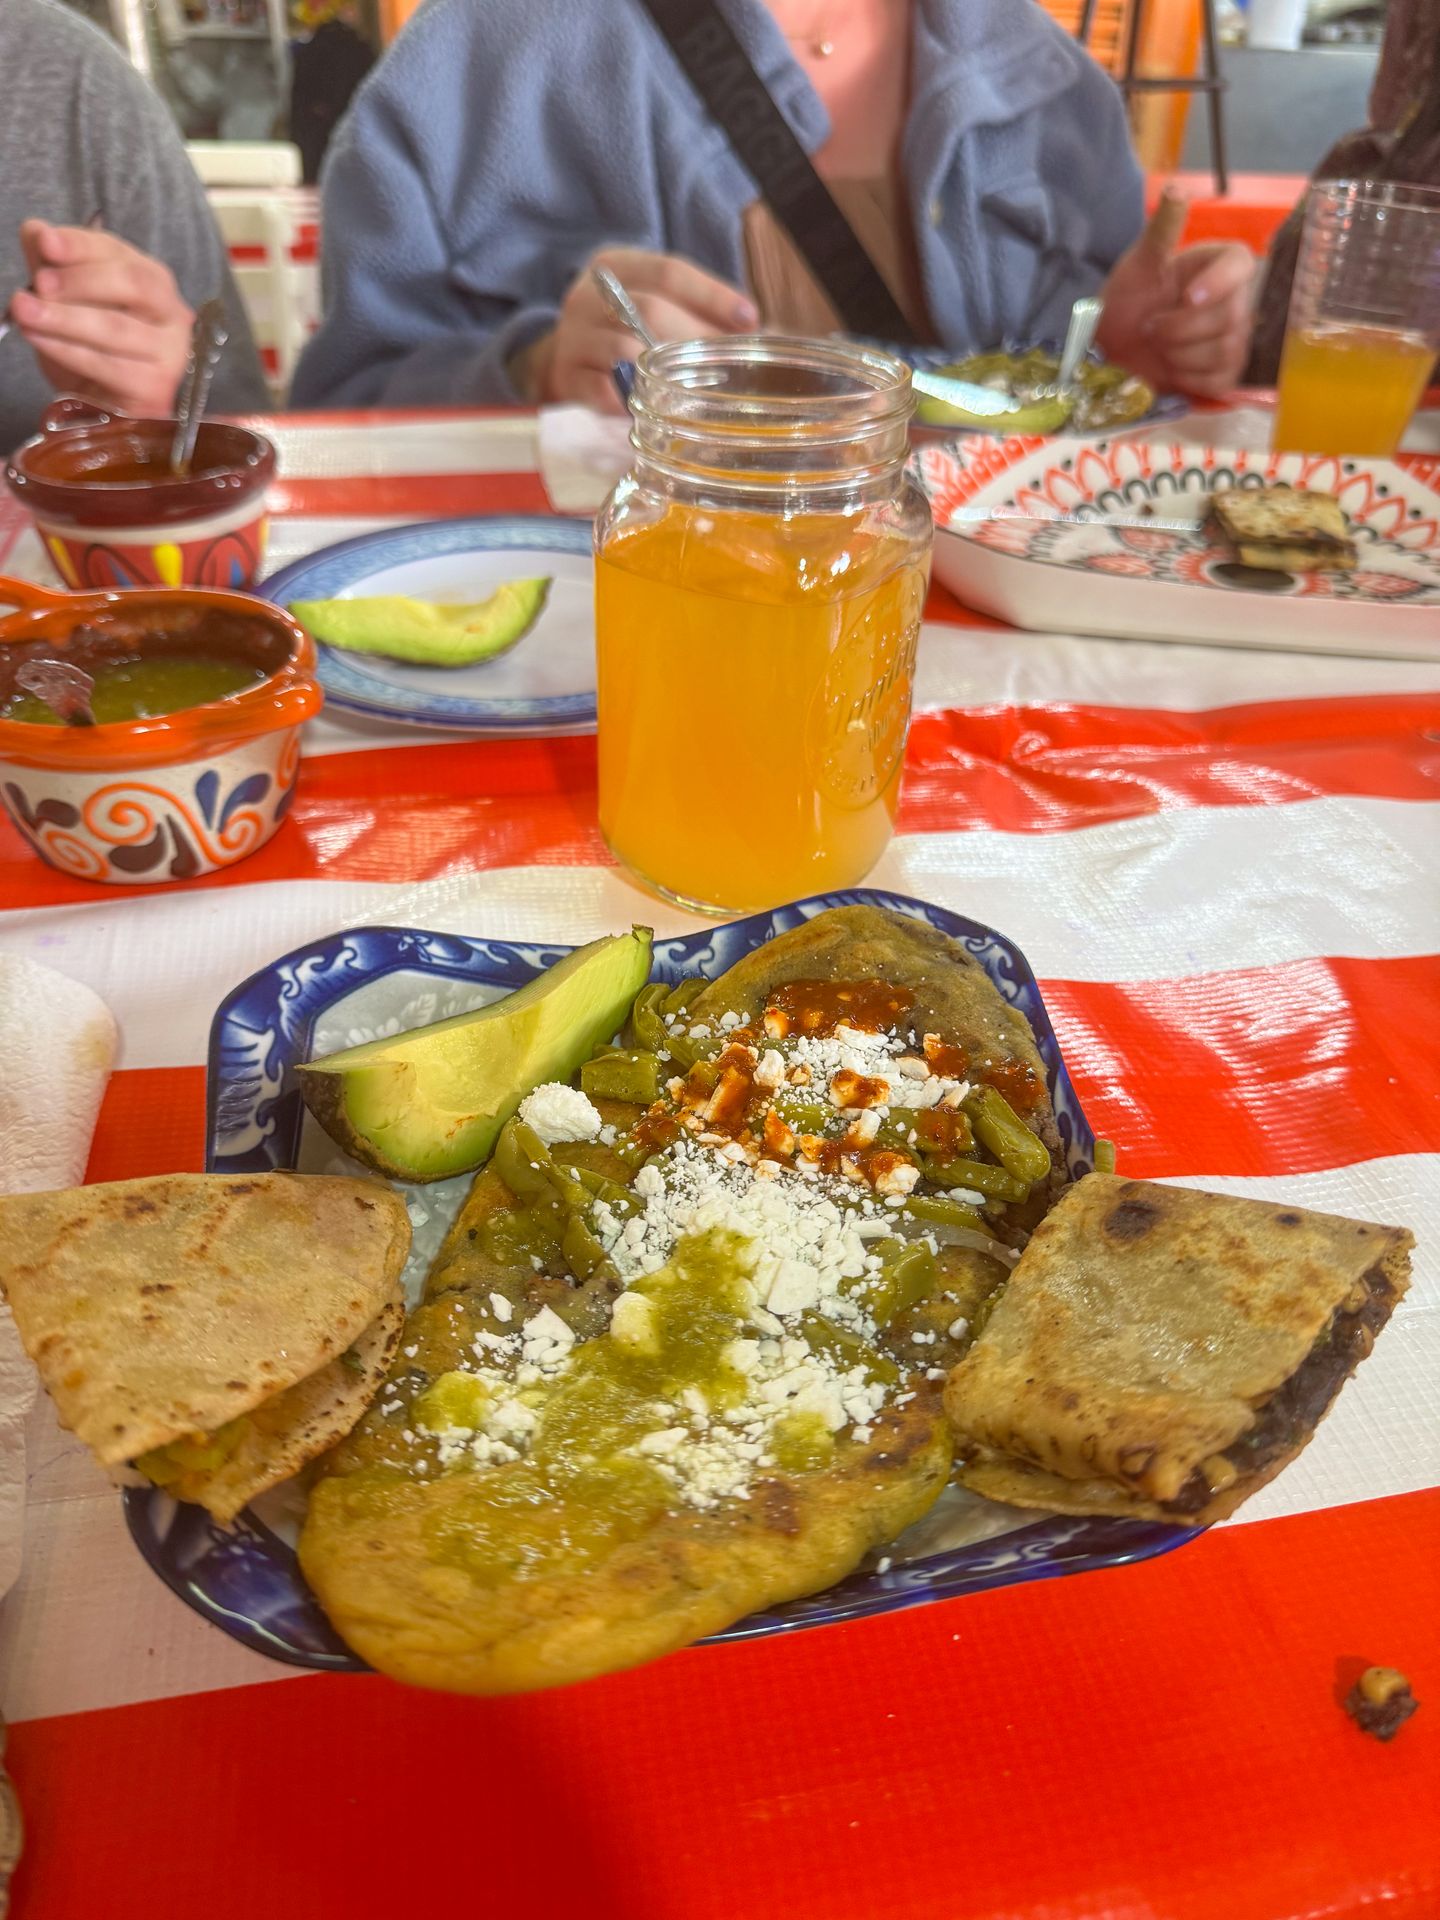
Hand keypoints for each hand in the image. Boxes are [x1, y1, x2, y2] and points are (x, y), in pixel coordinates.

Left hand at [9, 221, 195, 415]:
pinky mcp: (155, 390)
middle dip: (81, 279)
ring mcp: (169, 355)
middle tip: (40, 283)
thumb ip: (53, 266)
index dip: (81, 245)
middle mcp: (171, 315)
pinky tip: (38, 338)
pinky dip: (66, 349)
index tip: (45, 241)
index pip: (120, 254)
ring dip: (64, 317)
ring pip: (116, 328)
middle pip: (133, 285)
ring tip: (25, 309)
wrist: (104, 406)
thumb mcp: (68, 302)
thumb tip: (36, 231)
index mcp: (153, 282)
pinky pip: (107, 366)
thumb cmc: (92, 350)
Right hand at [520, 247, 757, 412]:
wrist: (567, 354)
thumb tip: (753, 327)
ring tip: (696, 388)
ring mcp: (573, 338)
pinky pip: (603, 393)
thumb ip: (696, 307)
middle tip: (726, 362)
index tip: (750, 319)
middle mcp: (588, 296)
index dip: (712, 295)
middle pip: (649, 310)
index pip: (669, 272)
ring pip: (626, 352)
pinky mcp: (567, 378)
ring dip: (666, 373)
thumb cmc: (626, 326)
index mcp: (615, 264)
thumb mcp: (654, 299)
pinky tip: (656, 408)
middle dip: (695, 337)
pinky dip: (634, 402)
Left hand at [1097, 225, 1254, 399]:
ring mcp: (1235, 339)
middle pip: (1229, 317)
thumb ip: (1162, 229)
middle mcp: (1236, 300)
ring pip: (1225, 351)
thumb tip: (1178, 188)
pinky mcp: (1227, 375)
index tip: (1187, 296)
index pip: (1241, 264)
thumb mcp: (1138, 264)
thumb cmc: (1128, 302)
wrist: (1111, 351)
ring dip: (1179, 354)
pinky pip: (1219, 380)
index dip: (1219, 283)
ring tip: (1159, 346)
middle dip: (1179, 329)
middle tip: (1151, 327)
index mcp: (1218, 265)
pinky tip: (1171, 369)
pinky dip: (1188, 378)